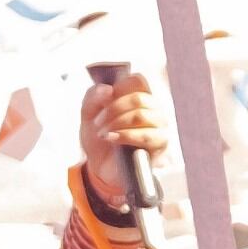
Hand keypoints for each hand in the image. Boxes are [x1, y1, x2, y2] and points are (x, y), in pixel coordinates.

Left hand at [80, 68, 175, 212]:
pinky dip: (124, 135)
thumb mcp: (88, 115)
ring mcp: (159, 127)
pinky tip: (110, 139)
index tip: (103, 101)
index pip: (139, 80)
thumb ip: (92, 97)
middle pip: (139, 97)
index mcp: (139, 98)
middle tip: (97, 123)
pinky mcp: (160, 146)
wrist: (100, 168)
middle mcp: (153, 110)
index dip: (119, 87)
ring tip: (102, 134)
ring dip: (116, 123)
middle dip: (113, 109)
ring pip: (142, 115)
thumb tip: (107, 89)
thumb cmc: (99, 138)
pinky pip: (147, 135)